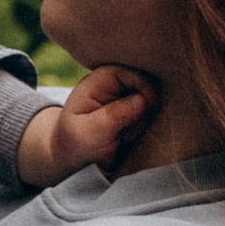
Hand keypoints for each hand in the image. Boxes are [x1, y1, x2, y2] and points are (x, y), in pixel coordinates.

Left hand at [14, 65, 158, 185]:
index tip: (148, 108)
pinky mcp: (133, 108)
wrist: (73, 151)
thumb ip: (114, 115)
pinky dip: (143, 127)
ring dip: (142, 122)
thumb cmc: (77, 139)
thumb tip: (142, 100)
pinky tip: (127, 137)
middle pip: (150, 87)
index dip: (146, 89)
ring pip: (152, 104)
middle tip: (127, 131)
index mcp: (104, 77)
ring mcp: (127, 95)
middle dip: (145, 110)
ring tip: (122, 136)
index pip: (136, 74)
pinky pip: (150, 115)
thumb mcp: (91, 131)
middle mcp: (118, 81)